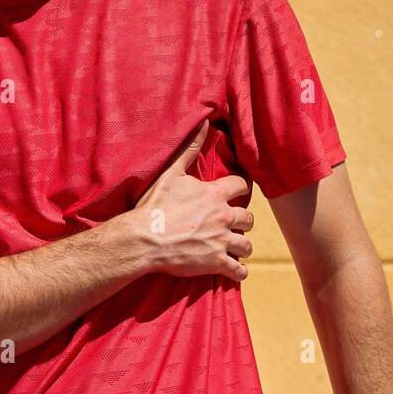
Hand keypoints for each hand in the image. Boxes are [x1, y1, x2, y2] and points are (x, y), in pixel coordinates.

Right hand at [132, 118, 253, 281]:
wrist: (144, 239)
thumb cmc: (155, 205)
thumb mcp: (171, 173)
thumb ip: (189, 148)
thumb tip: (203, 122)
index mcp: (215, 194)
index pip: (241, 186)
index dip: (241, 187)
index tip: (240, 191)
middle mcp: (223, 216)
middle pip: (249, 218)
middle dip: (244, 221)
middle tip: (236, 224)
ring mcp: (221, 241)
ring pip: (246, 245)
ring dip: (242, 246)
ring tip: (236, 248)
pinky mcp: (216, 262)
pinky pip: (239, 270)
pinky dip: (239, 271)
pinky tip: (235, 270)